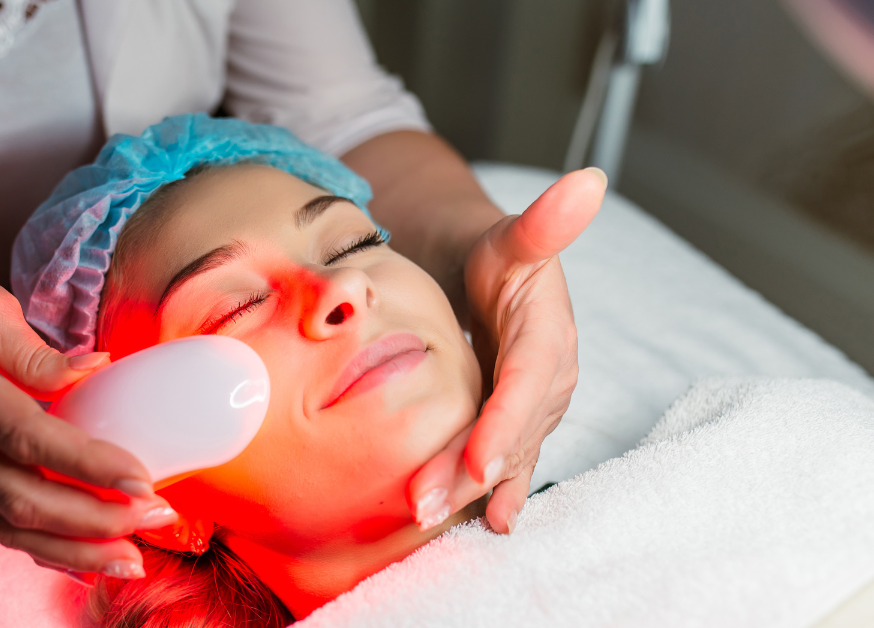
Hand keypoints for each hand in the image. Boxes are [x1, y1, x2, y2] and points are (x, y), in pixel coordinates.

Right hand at [0, 273, 178, 580]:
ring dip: (76, 550)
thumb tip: (98, 369)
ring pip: (11, 526)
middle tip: (159, 516)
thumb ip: (36, 349)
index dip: (85, 463)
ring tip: (135, 556)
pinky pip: (2, 525)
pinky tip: (93, 558)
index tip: (142, 478)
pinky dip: (48, 550)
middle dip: (95, 520)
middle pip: (22, 498)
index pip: (25, 436)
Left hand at [408, 168, 605, 533]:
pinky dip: (495, 492)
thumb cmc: (493, 253)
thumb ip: (544, 223)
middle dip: (472, 469)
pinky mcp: (514, 422)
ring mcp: (533, 406)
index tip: (477, 459)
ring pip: (504, 452)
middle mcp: (549, 378)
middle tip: (425, 502)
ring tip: (430, 516)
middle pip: (511, 430)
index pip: (527, 383)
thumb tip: (590, 181)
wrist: (487, 275)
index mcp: (549, 334)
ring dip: (470, 487)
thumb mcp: (512, 236)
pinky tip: (488, 523)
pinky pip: (506, 460)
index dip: (505, 422)